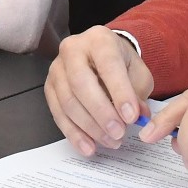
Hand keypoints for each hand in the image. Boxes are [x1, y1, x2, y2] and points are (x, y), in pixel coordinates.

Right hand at [45, 25, 154, 155]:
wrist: (103, 57)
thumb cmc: (121, 64)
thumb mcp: (138, 73)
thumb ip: (138, 93)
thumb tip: (138, 115)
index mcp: (99, 39)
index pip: (108, 64)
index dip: (120, 92)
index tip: (132, 117)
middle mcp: (73, 49)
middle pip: (81, 83)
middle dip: (101, 112)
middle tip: (119, 133)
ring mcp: (57, 68)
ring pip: (68, 101)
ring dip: (90, 127)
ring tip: (111, 142)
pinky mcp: (49, 87)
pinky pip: (58, 114)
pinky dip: (74, 134)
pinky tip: (89, 147)